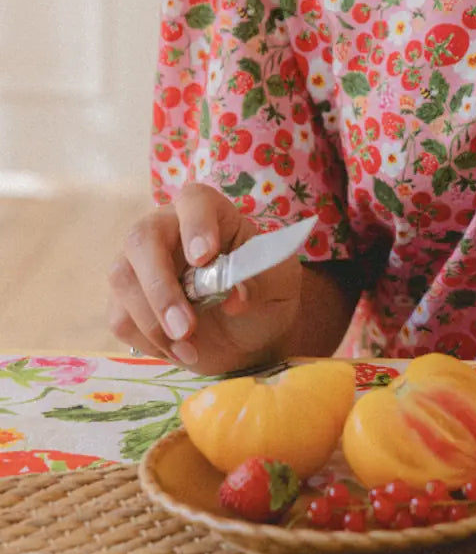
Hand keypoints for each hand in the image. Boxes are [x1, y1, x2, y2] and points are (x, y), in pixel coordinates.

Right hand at [107, 182, 302, 376]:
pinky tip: (183, 351)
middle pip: (141, 238)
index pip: (194, 201)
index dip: (195, 224)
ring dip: (152, 320)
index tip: (204, 258)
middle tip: (185, 327)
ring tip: (189, 346)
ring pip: (123, 279)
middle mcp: (167, 229)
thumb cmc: (263, 295)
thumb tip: (235, 298)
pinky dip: (149, 341)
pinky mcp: (126, 301)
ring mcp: (140, 264)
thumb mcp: (278, 286)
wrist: (247, 335)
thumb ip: (261, 284)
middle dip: (160, 287)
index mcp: (210, 213)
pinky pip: (120, 316)